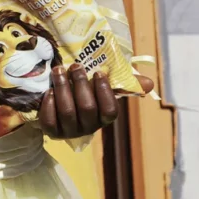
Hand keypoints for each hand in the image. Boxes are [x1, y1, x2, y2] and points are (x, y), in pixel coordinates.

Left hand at [39, 64, 153, 139]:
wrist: (57, 104)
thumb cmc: (85, 92)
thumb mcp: (103, 86)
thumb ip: (125, 82)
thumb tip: (149, 83)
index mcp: (103, 117)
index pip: (110, 111)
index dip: (104, 91)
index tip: (98, 72)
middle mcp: (88, 127)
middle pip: (87, 108)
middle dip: (80, 84)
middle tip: (75, 66)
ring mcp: (70, 131)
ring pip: (67, 111)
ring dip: (63, 88)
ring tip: (58, 70)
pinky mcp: (52, 132)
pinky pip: (50, 121)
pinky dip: (49, 104)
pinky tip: (49, 90)